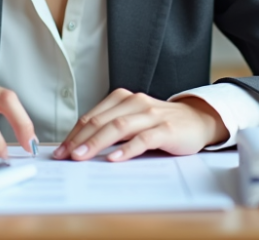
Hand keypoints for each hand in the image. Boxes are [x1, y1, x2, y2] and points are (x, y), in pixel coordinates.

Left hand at [53, 89, 226, 161]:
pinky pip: (143, 138)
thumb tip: (81, 148)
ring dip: (97, 143)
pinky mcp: (166, 129)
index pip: (92, 116)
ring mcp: (151, 115)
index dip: (74, 134)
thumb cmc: (161, 124)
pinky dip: (127, 149)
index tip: (60, 151)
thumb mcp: (133, 122)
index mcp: (123, 99)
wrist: (198, 121)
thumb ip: (112, 130)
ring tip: (82, 157)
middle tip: (65, 156)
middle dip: (79, 139)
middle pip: (101, 121)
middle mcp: (135, 102)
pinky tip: (115, 158)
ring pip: (118, 127)